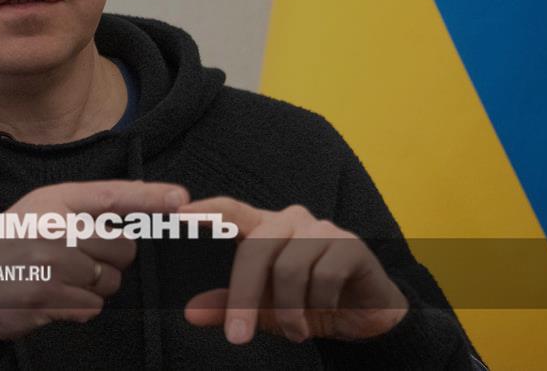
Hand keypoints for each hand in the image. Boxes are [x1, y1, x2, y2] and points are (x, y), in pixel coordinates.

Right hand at [0, 180, 188, 340]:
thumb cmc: (5, 250)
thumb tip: (138, 202)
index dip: (151, 197)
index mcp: (53, 200)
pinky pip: (91, 308)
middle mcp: (55, 227)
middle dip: (112, 262)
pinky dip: (78, 310)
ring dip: (93, 290)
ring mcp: (51, 262)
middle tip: (78, 265)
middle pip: (123, 247)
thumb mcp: (36, 213)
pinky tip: (52, 301)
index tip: (183, 199)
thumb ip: (80, 209)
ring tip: (58, 283)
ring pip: (110, 282)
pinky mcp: (49, 296)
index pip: (113, 194)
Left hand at [179, 197, 407, 344]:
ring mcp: (323, 230)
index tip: (179, 214)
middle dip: (244, 297)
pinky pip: (325, 275)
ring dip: (289, 311)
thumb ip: (230, 307)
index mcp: (267, 228)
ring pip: (290, 268)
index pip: (233, 210)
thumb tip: (190, 313)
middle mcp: (293, 221)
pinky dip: (321, 304)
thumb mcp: (265, 310)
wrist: (367, 315)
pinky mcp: (351, 245)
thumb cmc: (310, 303)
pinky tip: (326, 314)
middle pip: (257, 248)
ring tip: (296, 332)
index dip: (208, 209)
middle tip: (237, 337)